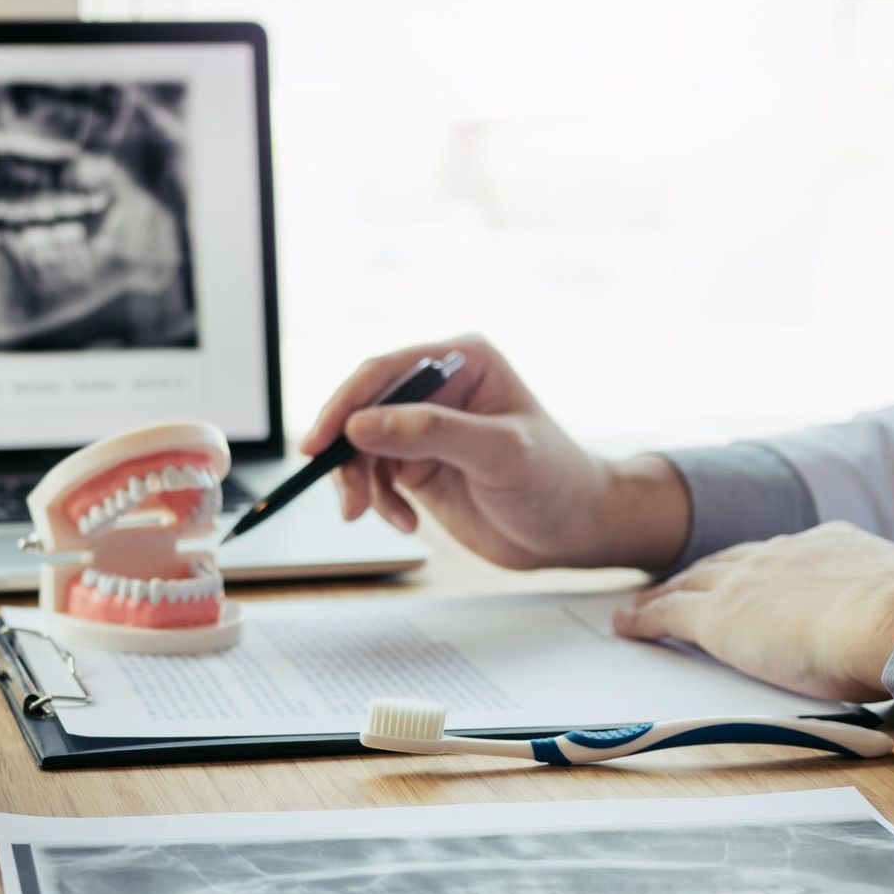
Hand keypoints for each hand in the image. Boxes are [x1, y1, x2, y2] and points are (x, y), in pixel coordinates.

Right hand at [301, 336, 691, 570]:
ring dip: (360, 484)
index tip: (320, 443)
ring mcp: (426, 429)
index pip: (385, 371)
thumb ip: (430, 433)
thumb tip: (360, 424)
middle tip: (348, 499)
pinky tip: (407, 523)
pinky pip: (375, 478)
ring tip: (374, 516)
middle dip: (348, 455)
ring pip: (362, 447)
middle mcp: (439, 389)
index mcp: (463, 361)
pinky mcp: (419, 465)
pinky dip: (380, 503)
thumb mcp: (497, 452)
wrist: (573, 532)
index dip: (345, 405)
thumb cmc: (554, 482)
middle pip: (364, 409)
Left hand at [613, 522, 893, 700]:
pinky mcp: (718, 616)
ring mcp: (746, 582)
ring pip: (690, 583)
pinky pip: (668, 612)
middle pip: (726, 562)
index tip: (742, 571)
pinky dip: (644, 618)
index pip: (780, 555)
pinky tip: (626, 624)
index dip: (754, 565)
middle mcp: (781, 554)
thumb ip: (887, 608)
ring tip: (642, 605)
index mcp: (830, 547)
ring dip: (665, 593)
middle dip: (701, 573)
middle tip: (677, 584)